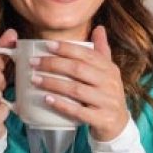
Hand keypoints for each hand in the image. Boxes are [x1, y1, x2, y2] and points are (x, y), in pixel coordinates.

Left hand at [33, 26, 129, 141]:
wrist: (118, 125)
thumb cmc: (107, 95)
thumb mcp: (108, 73)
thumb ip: (102, 51)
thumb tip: (99, 28)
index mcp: (110, 69)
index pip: (87, 54)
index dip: (66, 49)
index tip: (47, 45)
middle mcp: (110, 83)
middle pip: (79, 70)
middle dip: (54, 64)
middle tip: (33, 62)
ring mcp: (107, 101)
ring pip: (76, 89)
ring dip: (53, 83)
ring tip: (34, 79)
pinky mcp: (102, 118)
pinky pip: (78, 111)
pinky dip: (61, 104)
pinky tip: (46, 99)